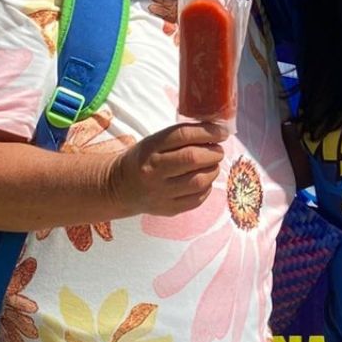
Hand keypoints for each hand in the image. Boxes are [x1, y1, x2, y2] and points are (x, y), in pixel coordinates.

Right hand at [110, 122, 226, 216]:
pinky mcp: (167, 209)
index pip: (183, 136)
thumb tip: (217, 133)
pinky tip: (205, 181)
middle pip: (192, 159)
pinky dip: (207, 188)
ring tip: (212, 165)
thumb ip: (181, 137)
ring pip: (198, 181)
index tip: (222, 132)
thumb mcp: (154, 141)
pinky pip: (197, 199)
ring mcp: (160, 193)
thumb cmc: (144, 159)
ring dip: (213, 170)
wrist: (119, 188)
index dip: (208, 132)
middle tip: (218, 150)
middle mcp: (153, 171)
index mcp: (150, 148)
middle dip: (213, 152)